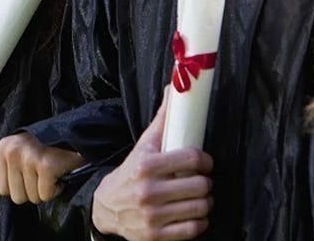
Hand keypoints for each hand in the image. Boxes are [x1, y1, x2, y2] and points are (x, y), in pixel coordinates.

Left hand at [0, 131, 83, 204]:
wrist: (75, 135)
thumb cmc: (47, 148)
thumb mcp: (20, 159)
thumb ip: (1, 179)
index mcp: (4, 148)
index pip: (3, 189)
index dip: (21, 185)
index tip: (33, 168)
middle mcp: (13, 151)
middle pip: (16, 197)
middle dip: (34, 189)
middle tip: (43, 170)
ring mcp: (29, 157)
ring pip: (32, 197)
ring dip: (46, 188)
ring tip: (52, 169)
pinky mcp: (45, 165)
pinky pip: (45, 195)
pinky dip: (56, 188)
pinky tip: (59, 171)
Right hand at [91, 97, 212, 240]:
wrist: (107, 207)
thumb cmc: (132, 171)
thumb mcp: (144, 145)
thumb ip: (162, 119)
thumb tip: (173, 87)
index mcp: (147, 165)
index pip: (191, 158)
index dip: (205, 160)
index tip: (205, 162)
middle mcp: (149, 191)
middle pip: (200, 185)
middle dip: (206, 182)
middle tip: (202, 180)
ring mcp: (153, 216)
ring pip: (200, 208)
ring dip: (206, 202)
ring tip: (200, 197)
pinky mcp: (156, 236)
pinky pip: (193, 230)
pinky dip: (200, 222)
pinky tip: (194, 214)